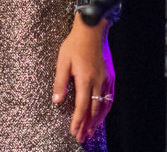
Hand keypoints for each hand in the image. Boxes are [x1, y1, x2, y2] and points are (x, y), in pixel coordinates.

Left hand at [52, 19, 113, 142]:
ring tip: (91, 131)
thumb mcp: (62, 61)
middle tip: (81, 138)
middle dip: (87, 126)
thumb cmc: (75, 44)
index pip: (81, 107)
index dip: (78, 121)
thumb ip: (60, 82)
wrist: (93, 29)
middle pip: (94, 110)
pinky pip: (109, 98)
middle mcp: (98, 82)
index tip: (74, 132)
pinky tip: (101, 115)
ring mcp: (106, 80)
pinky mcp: (110, 77)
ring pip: (103, 106)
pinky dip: (105, 110)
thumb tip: (56, 101)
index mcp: (85, 79)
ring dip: (97, 121)